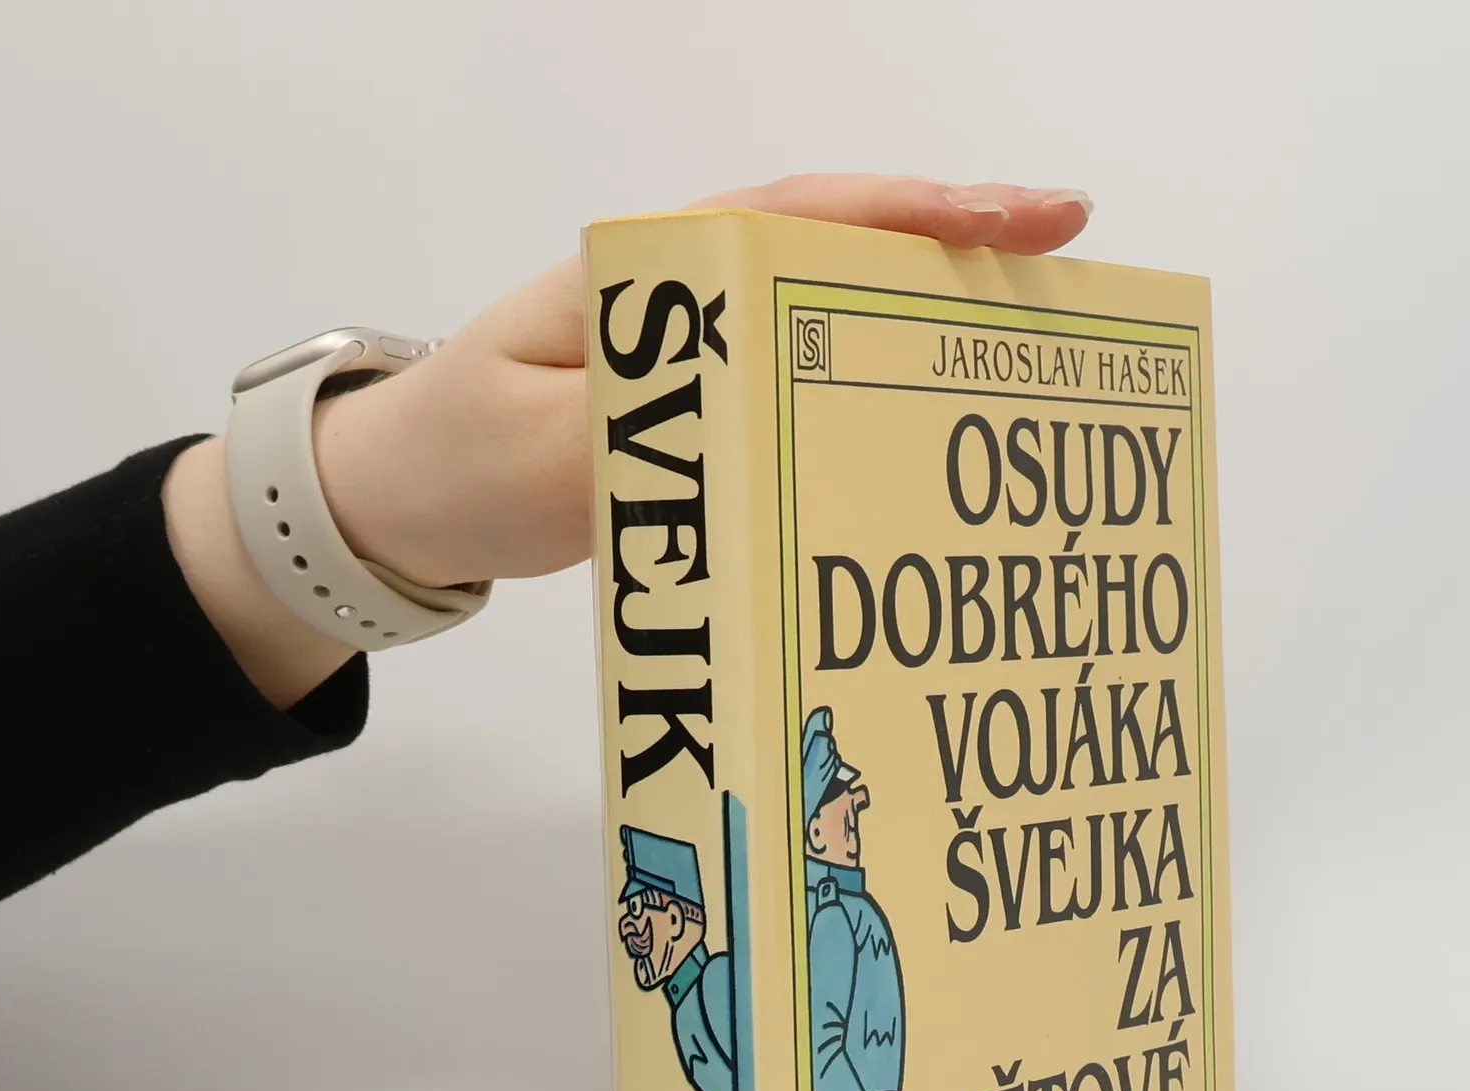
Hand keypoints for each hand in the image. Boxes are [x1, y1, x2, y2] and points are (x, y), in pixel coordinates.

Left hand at [314, 175, 1092, 590]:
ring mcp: (702, 350)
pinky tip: (934, 426)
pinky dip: (877, 394)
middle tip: (1070, 273)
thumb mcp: (538, 459)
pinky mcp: (705, 408)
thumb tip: (754, 442)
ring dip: (929, 321)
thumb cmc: (458, 457)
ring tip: (1031, 344)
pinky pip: (807, 383)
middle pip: (845, 251)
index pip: (805, 218)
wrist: (399, 498)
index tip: (1026, 214)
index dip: (921, 213)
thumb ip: (641, 445)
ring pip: (836, 315)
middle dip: (959, 253)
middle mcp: (691, 298)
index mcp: (654, 277)